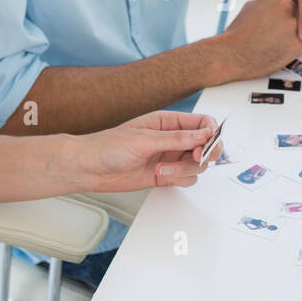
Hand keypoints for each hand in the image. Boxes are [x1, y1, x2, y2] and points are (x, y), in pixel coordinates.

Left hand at [76, 111, 220, 193]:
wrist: (90, 168)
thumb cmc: (108, 146)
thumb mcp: (144, 139)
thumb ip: (177, 139)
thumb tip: (203, 134)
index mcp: (168, 122)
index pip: (202, 122)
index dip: (211, 132)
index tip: (207, 143)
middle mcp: (172, 139)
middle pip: (205, 145)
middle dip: (203, 153)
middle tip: (195, 157)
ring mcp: (170, 157)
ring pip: (197, 164)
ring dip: (185, 169)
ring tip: (164, 168)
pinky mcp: (166, 174)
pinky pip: (186, 178)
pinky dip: (178, 178)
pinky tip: (161, 173)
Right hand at [218, 0, 301, 78]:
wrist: (233, 55)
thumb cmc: (238, 33)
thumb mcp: (251, 6)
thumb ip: (269, 1)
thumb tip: (275, 0)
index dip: (289, 5)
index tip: (283, 12)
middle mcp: (288, 6)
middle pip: (301, 10)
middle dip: (293, 18)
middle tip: (277, 28)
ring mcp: (295, 25)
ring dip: (293, 33)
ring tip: (274, 39)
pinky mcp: (298, 44)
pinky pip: (300, 44)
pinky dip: (291, 47)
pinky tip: (276, 49)